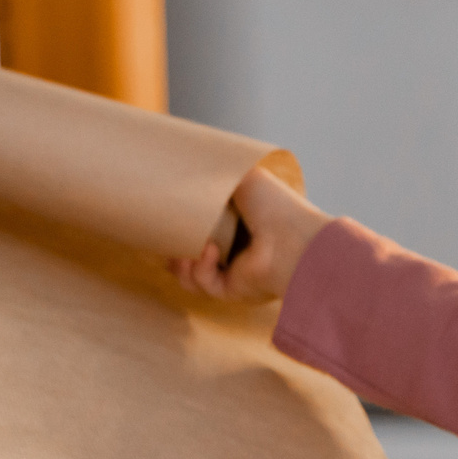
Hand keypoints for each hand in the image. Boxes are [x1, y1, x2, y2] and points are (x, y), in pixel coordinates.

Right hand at [169, 165, 330, 302]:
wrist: (295, 239)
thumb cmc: (275, 205)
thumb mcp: (243, 177)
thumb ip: (214, 174)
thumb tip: (188, 166)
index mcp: (241, 227)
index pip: (202, 230)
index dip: (180, 227)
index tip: (163, 218)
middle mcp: (238, 253)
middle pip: (189, 256)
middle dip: (172, 248)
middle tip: (162, 235)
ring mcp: (235, 274)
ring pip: (189, 275)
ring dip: (179, 262)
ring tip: (182, 247)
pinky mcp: (232, 292)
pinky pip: (202, 283)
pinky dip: (200, 268)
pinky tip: (210, 250)